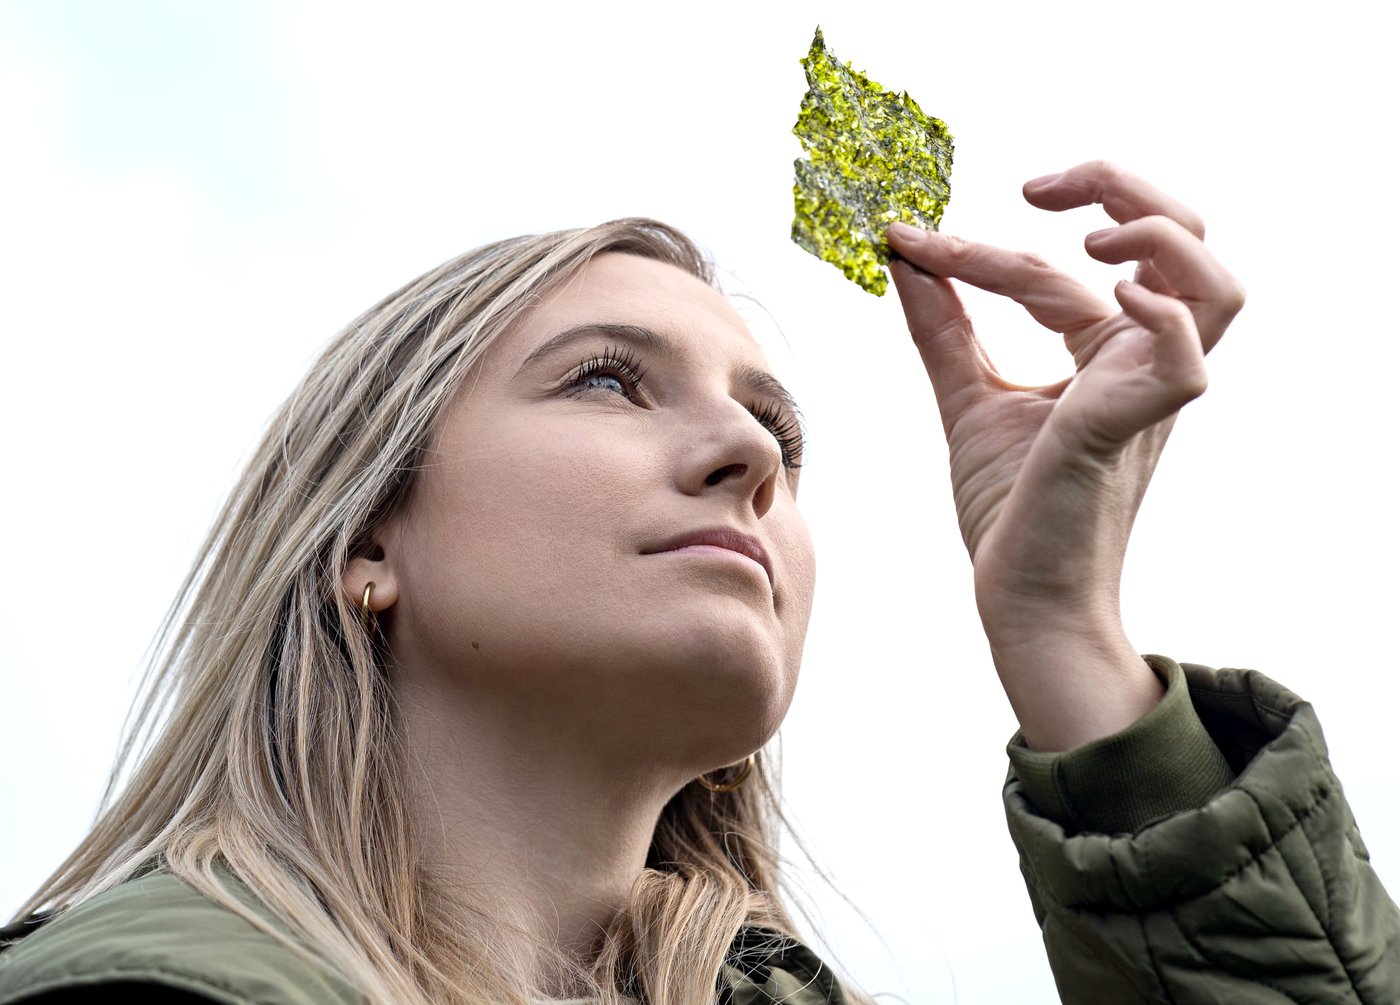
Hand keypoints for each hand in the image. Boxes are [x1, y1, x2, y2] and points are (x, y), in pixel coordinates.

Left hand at [885, 162, 1244, 748]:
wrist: (1015, 592)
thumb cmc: (1010, 506)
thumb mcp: (966, 396)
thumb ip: (943, 325)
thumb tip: (904, 252)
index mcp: (1107, 352)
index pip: (1055, 272)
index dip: (976, 249)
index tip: (907, 238)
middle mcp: (1140, 362)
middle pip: (1181, 239)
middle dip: (1118, 186)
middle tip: (1036, 186)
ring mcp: (1147, 393)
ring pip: (1212, 285)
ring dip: (1154, 237)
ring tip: (1084, 238)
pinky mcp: (1132, 428)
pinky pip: (1183, 359)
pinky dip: (1159, 314)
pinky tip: (1107, 290)